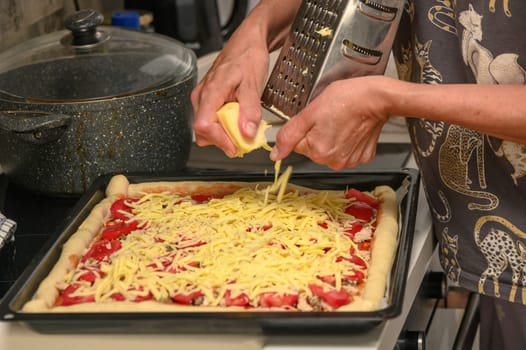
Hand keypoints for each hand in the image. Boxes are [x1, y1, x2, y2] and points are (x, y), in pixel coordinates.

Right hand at [191, 30, 269, 156]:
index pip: (204, 125)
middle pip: (204, 132)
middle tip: (244, 139)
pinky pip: (211, 120)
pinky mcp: (207, 100)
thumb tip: (246, 133)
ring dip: (224, 134)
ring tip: (243, 127)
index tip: (236, 147)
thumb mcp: (254, 84)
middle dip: (223, 140)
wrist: (247, 43)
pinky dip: (224, 127)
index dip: (219, 140)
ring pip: (206, 129)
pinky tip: (237, 120)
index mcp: (210, 91)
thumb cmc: (248, 57)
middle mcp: (201, 96)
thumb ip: (250, 110)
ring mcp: (202, 98)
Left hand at [270, 76, 396, 169]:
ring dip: (332, 136)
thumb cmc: (347, 99)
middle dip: (317, 133)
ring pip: (329, 149)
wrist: (376, 98)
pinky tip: (351, 128)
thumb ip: (289, 135)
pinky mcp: (362, 157)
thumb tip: (275, 154)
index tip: (315, 118)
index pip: (298, 144)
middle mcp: (333, 161)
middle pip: (314, 148)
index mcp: (318, 151)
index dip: (304, 128)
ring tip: (341, 121)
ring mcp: (349, 160)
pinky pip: (346, 150)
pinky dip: (347, 140)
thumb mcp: (310, 112)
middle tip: (329, 117)